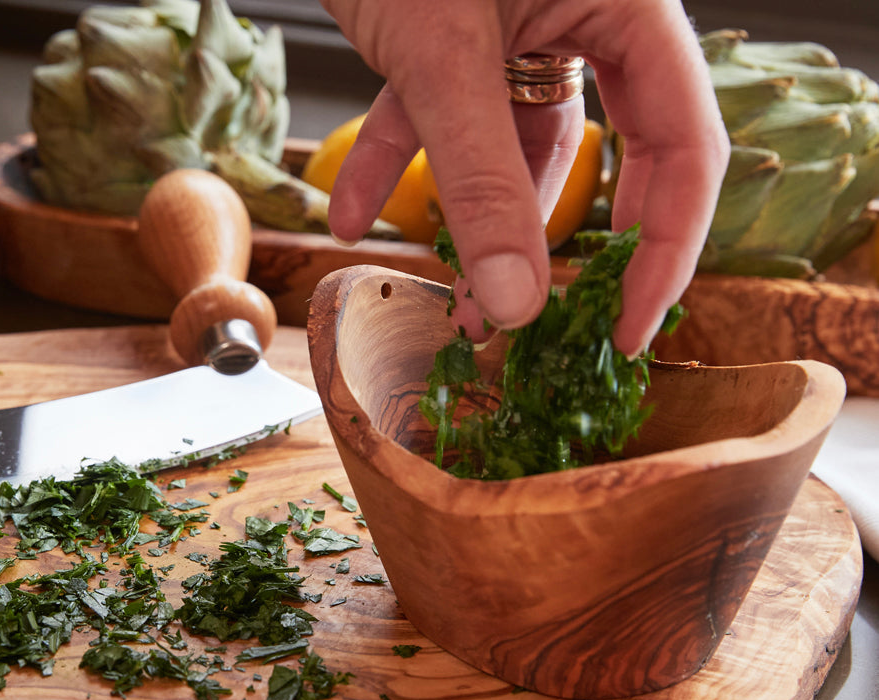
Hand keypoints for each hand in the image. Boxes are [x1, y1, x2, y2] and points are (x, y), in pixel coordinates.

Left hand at [319, 0, 728, 354]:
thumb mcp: (445, 59)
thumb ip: (482, 178)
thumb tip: (516, 299)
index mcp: (631, 9)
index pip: (685, 149)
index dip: (666, 249)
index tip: (628, 330)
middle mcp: (588, 19)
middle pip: (609, 155)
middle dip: (561, 246)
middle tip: (534, 325)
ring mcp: (520, 27)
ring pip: (516, 145)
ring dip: (477, 218)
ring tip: (450, 297)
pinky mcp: (453, 34)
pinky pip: (439, 114)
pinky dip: (397, 164)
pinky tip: (349, 217)